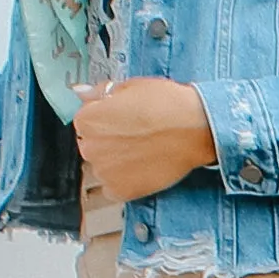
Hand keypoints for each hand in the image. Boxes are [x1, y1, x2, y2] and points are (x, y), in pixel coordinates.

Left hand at [72, 75, 217, 200]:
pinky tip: (143, 167)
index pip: (86, 122)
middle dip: (109, 141)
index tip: (122, 120)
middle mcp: (90, 147)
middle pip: (92, 145)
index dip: (106, 120)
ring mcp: (104, 172)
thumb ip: (101, 93)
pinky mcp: (120, 191)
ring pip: (104, 167)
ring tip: (143, 151)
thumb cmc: (168, 105)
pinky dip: (126, 181)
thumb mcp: (131, 86)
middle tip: (136, 135)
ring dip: (117, 162)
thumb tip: (82, 93)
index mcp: (88, 119)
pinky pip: (114, 188)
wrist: (196, 130)